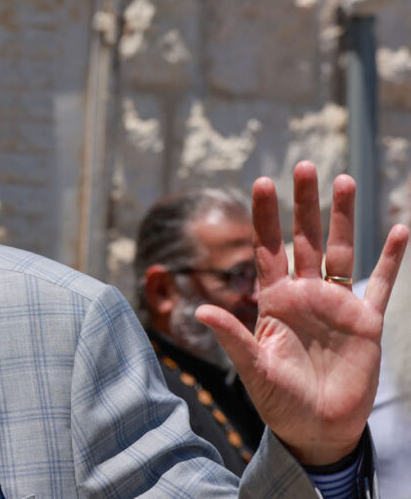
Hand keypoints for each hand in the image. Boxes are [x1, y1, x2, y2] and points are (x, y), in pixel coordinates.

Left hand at [195, 161, 408, 464]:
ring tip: (344, 180)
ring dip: (343, 218)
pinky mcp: (365, 322)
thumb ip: (232, 336)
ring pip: (340, 251)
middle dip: (303, 204)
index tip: (261, 181)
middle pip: (304, 239)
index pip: (266, 249)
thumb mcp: (253, 368)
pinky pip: (381, 284)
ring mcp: (336, 305)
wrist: (316, 428)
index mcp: (274, 301)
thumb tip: (202, 309)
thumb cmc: (279, 401)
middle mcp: (305, 295)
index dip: (264, 217)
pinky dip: (392, 259)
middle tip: (303, 165)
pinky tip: (400, 229)